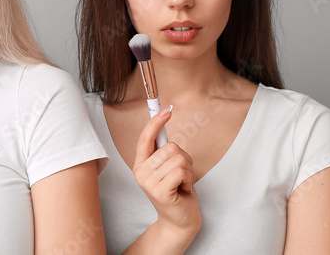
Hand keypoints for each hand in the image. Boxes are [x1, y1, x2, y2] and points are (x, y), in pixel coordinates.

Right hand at [132, 106, 200, 240]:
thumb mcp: (168, 168)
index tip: (168, 110)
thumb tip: (162, 119)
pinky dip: (189, 178)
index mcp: (140, 163)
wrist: (180, 220)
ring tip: (183, 183)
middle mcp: (140, 171)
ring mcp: (148, 182)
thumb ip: (163, 150)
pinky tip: (185, 189)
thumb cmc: (177, 191)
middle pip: (170, 147)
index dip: (156, 122)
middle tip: (183, 175)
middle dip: (185, 159)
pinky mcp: (159, 191)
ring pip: (179, 158)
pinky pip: (181, 171)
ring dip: (189, 170)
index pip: (145, 138)